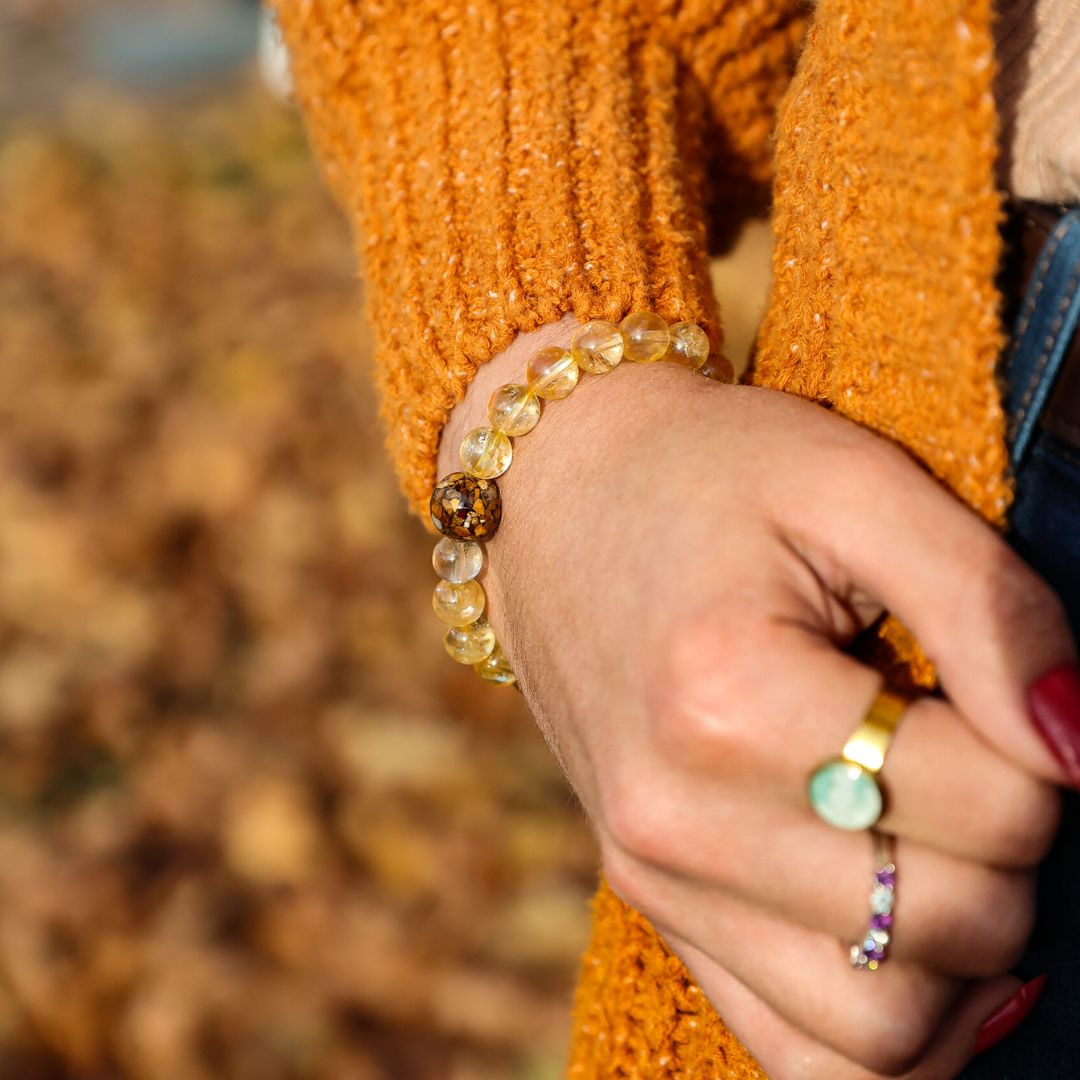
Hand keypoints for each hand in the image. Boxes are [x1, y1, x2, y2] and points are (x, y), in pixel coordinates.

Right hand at [438, 319, 1074, 1076]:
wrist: (559, 497)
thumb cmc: (707, 475)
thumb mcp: (853, 484)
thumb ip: (989, 606)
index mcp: (725, 695)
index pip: (990, 806)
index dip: (1039, 745)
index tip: (980, 680)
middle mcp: (675, 813)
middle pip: (951, 921)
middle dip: (1010, 844)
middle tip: (962, 744)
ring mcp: (653, 871)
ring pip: (887, 1027)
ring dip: (966, 953)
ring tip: (944, 843)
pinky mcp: (650, 897)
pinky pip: (795, 1053)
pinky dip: (886, 1030)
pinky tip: (910, 950)